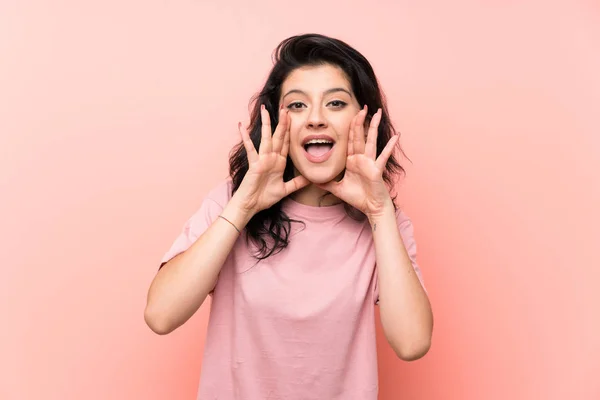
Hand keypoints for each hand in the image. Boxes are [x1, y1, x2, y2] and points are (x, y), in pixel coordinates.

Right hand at [232, 105, 309, 215]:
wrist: (250, 205)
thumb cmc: (264, 197)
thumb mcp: (285, 189)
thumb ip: (297, 183)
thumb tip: (311, 179)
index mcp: (278, 162)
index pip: (286, 143)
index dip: (290, 131)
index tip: (293, 118)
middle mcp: (270, 158)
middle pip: (278, 136)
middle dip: (282, 122)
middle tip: (285, 107)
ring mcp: (262, 159)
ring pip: (266, 138)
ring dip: (266, 124)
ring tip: (265, 110)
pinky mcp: (254, 164)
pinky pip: (250, 149)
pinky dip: (245, 138)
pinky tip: (241, 126)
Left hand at [317, 106, 397, 220]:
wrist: (371, 207)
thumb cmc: (357, 197)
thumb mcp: (336, 189)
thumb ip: (325, 183)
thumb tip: (311, 180)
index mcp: (352, 161)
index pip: (349, 141)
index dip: (349, 128)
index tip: (350, 115)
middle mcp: (361, 159)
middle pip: (359, 136)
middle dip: (359, 121)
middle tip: (362, 107)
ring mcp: (370, 162)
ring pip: (370, 141)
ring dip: (373, 127)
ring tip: (376, 113)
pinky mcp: (377, 169)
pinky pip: (383, 155)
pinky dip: (389, 146)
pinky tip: (396, 136)